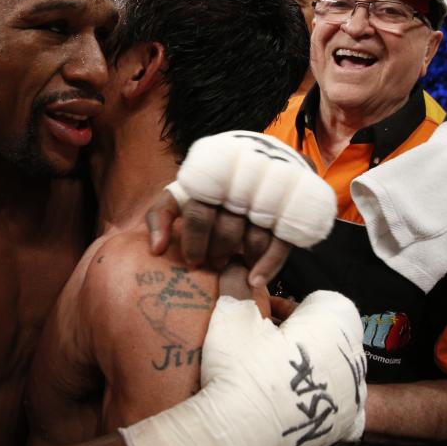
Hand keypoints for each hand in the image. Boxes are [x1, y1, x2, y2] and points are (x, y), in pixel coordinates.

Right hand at [120, 284, 366, 445]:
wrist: (242, 435)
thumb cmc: (242, 366)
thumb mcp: (233, 316)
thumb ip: (235, 284)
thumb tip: (231, 261)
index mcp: (334, 321)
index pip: (313, 301)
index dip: (281, 309)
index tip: (259, 320)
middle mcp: (352, 353)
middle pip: (319, 334)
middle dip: (291, 337)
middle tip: (257, 347)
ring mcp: (350, 392)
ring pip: (323, 366)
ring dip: (298, 366)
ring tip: (264, 377)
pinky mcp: (340, 423)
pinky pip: (323, 400)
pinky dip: (304, 398)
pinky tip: (277, 405)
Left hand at [147, 131, 334, 287]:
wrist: (261, 165)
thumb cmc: (211, 190)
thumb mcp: (181, 194)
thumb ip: (161, 214)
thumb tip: (157, 249)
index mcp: (211, 176)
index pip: (199, 213)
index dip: (193, 242)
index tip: (192, 261)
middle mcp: (242, 184)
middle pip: (227, 229)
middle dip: (217, 251)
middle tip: (213, 262)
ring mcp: (269, 197)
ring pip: (255, 237)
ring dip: (242, 259)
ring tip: (234, 265)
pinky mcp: (289, 211)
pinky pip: (281, 243)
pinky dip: (268, 265)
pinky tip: (254, 280)